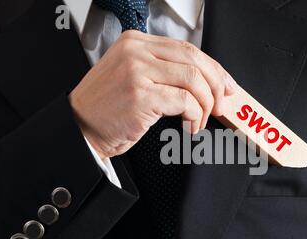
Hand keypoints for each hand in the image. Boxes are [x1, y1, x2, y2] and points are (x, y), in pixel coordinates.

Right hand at [69, 30, 236, 158]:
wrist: (81, 128)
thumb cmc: (107, 108)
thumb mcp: (133, 77)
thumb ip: (163, 71)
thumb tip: (204, 81)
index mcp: (135, 43)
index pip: (186, 48)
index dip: (213, 68)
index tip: (225, 84)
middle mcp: (136, 52)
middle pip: (194, 60)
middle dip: (216, 85)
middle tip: (220, 104)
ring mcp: (137, 72)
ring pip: (193, 80)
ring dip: (205, 104)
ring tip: (199, 120)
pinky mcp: (140, 95)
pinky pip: (184, 101)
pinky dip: (194, 116)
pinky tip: (190, 126)